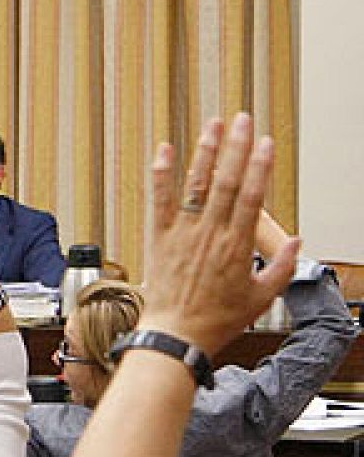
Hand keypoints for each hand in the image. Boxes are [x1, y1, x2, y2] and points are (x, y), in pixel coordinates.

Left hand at [140, 113, 299, 355]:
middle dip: (235, 148)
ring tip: (212, 126)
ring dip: (204, 153)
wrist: (175, 336)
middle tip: (242, 120)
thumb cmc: (215, 320)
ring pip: (195, 185)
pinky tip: (165, 150)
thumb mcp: (261, 297)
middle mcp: (209, 234)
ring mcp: (182, 234)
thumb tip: (297, 243)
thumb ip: (281, 267)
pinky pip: (159, 200)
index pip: (252, 196)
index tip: (266, 143)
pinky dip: (162, 174)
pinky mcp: (158, 238)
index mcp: (237, 246)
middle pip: (226, 182)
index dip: (260, 166)